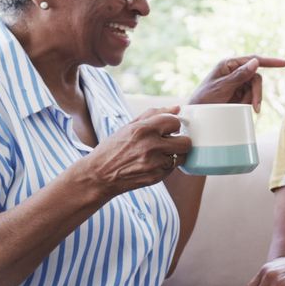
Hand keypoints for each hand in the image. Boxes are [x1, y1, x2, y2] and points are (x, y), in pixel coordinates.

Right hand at [74, 106, 191, 199]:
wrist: (99, 175)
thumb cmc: (113, 148)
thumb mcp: (129, 126)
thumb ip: (153, 114)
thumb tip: (176, 108)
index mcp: (143, 129)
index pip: (174, 122)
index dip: (173, 125)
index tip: (168, 128)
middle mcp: (151, 146)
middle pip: (185, 142)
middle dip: (180, 140)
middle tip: (170, 141)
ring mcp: (154, 164)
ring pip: (182, 156)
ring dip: (175, 154)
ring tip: (161, 153)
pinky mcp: (156, 177)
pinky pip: (173, 168)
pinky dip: (167, 164)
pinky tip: (153, 163)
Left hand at [188, 55, 284, 111]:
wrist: (196, 115)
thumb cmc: (204, 99)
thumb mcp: (222, 87)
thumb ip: (239, 75)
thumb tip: (256, 62)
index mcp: (229, 64)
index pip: (253, 60)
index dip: (270, 61)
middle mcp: (234, 71)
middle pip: (256, 78)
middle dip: (257, 92)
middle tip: (255, 107)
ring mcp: (237, 83)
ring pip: (255, 89)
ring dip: (252, 99)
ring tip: (243, 109)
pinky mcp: (239, 93)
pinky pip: (251, 97)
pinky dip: (249, 104)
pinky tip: (242, 109)